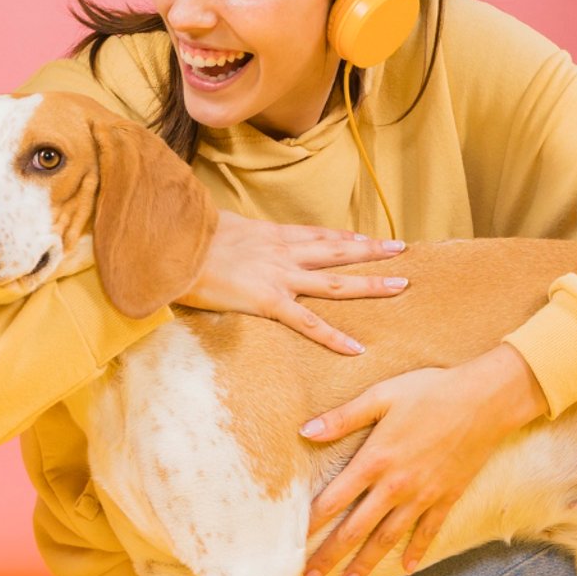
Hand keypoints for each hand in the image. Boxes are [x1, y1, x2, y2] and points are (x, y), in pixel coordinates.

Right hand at [178, 210, 408, 352]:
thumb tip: (227, 237)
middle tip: (401, 249)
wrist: (175, 246)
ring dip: (370, 283)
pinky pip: (309, 323)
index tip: (366, 238)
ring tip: (400, 286)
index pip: (317, 234)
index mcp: (271, 235)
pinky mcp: (269, 301)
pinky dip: (334, 337)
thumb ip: (233, 235)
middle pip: (338, 251)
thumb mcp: (217, 227)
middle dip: (372, 251)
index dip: (344, 237)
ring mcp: (280, 277)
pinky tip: (356, 348)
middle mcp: (284, 252)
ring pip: (336, 282)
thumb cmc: (188, 237)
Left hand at [300, 346, 548, 575]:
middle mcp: (395, 486)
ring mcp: (422, 495)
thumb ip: (344, 417)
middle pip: (354, 529)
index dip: (310, 523)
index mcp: (375, 460)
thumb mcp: (383, 395)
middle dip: (329, 556)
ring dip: (365, 563)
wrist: (486, 400)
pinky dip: (417, 551)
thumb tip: (305, 430)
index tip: (291, 542)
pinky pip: (428, 531)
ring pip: (387, 538)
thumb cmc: (432, 391)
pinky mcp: (447, 497)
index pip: (333, 500)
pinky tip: (407, 568)